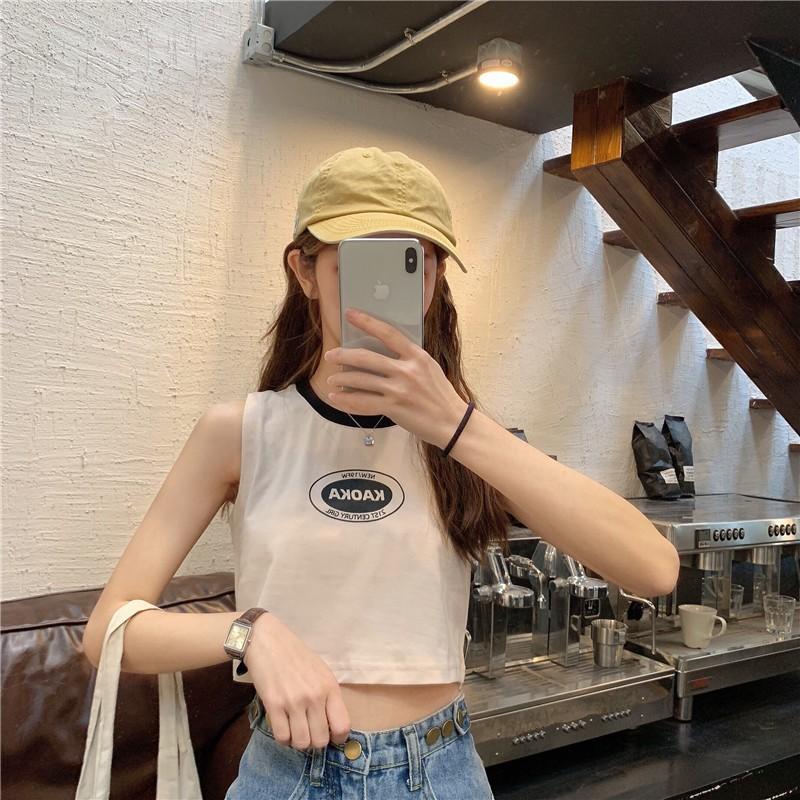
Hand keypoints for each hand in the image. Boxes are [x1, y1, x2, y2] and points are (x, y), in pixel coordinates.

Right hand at [247, 613, 350, 750]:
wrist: (268, 641)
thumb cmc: (296, 655)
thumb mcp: (321, 671)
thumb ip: (328, 696)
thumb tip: (332, 725)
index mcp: (329, 687)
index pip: (342, 726)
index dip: (337, 737)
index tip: (330, 734)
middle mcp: (314, 696)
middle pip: (321, 740)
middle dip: (315, 741)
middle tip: (309, 731)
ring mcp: (293, 702)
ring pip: (301, 743)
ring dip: (298, 741)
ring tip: (295, 729)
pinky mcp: (273, 705)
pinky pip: (282, 737)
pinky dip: (283, 738)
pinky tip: (283, 726)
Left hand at [324, 308, 468, 447]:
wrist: (452, 422)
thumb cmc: (440, 396)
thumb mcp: (429, 368)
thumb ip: (408, 359)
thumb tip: (382, 354)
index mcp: (417, 356)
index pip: (388, 333)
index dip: (366, 322)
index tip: (350, 314)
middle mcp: (406, 370)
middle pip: (367, 357)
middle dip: (343, 355)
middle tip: (331, 355)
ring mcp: (399, 389)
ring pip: (361, 380)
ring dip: (342, 379)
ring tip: (331, 380)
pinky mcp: (394, 407)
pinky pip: (363, 403)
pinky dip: (347, 400)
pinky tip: (336, 398)